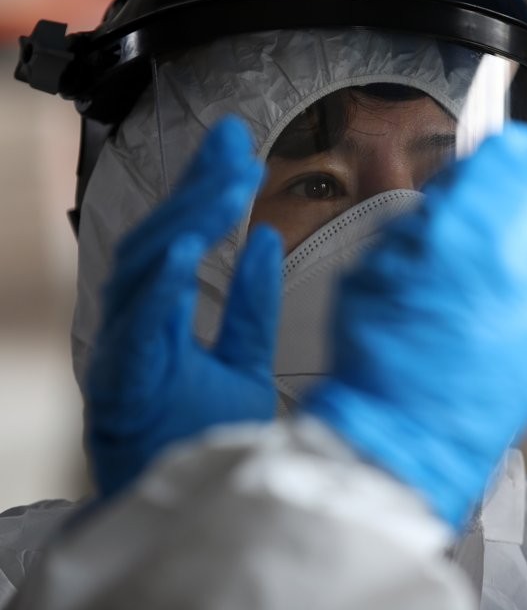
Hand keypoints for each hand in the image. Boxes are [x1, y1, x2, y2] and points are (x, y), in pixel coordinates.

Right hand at [86, 116, 282, 497]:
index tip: (238, 146)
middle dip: (197, 190)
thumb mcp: (244, 361)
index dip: (204, 189)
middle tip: (236, 148)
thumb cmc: (205, 440)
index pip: (179, 238)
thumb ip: (251, 305)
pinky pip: (137, 331)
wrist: (193, 515)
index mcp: (162, 321)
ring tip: (223, 185)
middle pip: (158, 242)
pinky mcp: (125, 389)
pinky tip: (185, 250)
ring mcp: (126, 357)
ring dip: (185, 223)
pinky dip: (160, 289)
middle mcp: (138, 331)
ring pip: (143, 272)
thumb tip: (266, 241)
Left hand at [302, 117, 526, 526]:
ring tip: (523, 224)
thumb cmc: (479, 392)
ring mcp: (406, 233)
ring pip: (463, 172)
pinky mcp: (378, 253)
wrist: (400, 432)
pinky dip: (460, 216)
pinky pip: (426, 210)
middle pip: (508, 148)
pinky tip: (473, 254)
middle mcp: (448, 219)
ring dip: (501, 180)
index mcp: (503, 234)